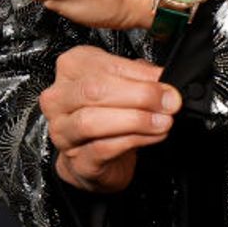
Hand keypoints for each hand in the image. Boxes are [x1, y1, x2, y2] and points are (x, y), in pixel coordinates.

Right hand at [41, 46, 181, 193]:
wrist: (96, 159)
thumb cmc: (108, 115)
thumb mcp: (126, 86)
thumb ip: (142, 77)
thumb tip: (164, 78)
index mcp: (71, 68)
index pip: (105, 65)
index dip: (141, 75)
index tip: (167, 84)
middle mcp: (59, 99)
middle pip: (94, 90)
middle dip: (139, 95)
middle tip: (168, 102)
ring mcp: (62, 131)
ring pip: (92, 121)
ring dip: (136, 120)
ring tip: (162, 121)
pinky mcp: (74, 161)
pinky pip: (101, 148)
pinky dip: (133, 141)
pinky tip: (152, 136)